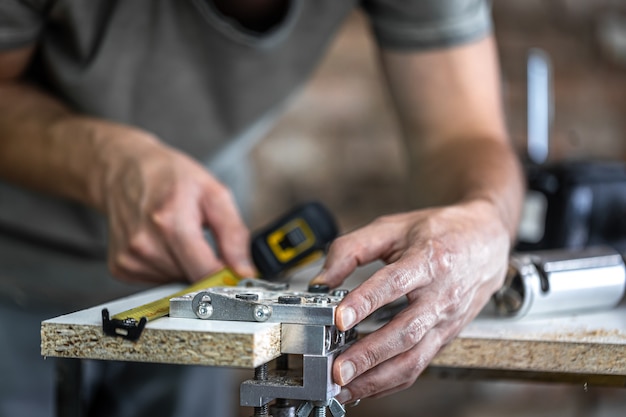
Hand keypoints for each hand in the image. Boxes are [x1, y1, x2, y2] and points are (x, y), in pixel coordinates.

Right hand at [94, 125, 254, 283]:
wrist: (124, 169)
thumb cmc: (168, 176)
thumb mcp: (213, 193)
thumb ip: (234, 234)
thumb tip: (244, 270)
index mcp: (170, 222)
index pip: (206, 274)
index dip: (227, 278)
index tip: (236, 274)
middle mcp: (145, 244)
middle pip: (193, 280)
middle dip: (206, 265)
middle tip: (202, 238)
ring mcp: (130, 258)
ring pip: (177, 283)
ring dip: (186, 266)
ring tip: (179, 235)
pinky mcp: (122, 267)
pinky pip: (159, 281)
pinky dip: (168, 266)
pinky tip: (163, 243)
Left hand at [310, 200, 510, 401]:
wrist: (487, 241)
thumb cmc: (440, 233)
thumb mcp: (393, 228)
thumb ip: (352, 249)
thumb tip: (322, 280)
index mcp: (428, 260)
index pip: (394, 283)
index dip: (365, 302)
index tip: (339, 318)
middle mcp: (441, 294)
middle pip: (406, 331)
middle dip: (369, 354)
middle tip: (338, 369)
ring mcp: (446, 320)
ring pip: (415, 357)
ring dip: (378, 378)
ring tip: (346, 387)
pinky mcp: (446, 336)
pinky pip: (419, 365)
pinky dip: (391, 381)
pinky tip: (367, 387)